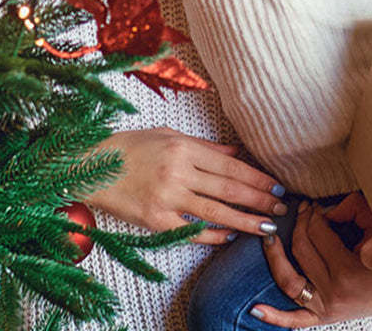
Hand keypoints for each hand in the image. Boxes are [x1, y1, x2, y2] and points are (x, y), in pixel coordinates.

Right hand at [84, 128, 286, 244]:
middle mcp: (178, 171)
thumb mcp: (167, 134)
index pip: (230, 165)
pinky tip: (228, 237)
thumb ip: (203, 146)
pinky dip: (212, 235)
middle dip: (259, 200)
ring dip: (245, 221)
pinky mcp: (156, 220)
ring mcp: (167, 197)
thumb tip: (235, 153)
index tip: (275, 186)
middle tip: (281, 208)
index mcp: (182, 146)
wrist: (90, 166)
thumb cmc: (129, 147)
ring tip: (266, 227)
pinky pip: (191, 230)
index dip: (256, 177)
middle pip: (228, 189)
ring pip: (215, 212)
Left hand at [251, 196, 371, 326]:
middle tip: (303, 211)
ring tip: (269, 237)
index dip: (314, 214)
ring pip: (288, 280)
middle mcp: (333, 292)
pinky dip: (274, 316)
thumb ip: (353, 210)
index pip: (317, 233)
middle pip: (301, 249)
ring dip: (275, 257)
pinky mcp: (323, 318)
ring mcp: (326, 308)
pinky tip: (255, 309)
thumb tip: (324, 208)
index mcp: (348, 271)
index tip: (315, 205)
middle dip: (299, 224)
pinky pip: (295, 320)